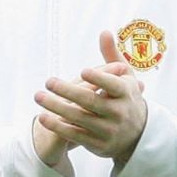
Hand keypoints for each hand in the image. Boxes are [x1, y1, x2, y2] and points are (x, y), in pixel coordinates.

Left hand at [33, 30, 147, 164]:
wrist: (137, 135)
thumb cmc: (126, 98)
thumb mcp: (125, 78)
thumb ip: (112, 56)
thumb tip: (104, 32)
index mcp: (126, 93)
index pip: (113, 85)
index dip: (99, 79)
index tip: (83, 71)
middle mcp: (119, 112)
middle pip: (90, 101)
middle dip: (68, 91)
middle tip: (48, 81)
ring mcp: (109, 130)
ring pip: (80, 118)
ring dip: (57, 108)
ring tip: (39, 97)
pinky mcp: (98, 144)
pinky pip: (75, 135)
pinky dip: (58, 126)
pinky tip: (43, 117)